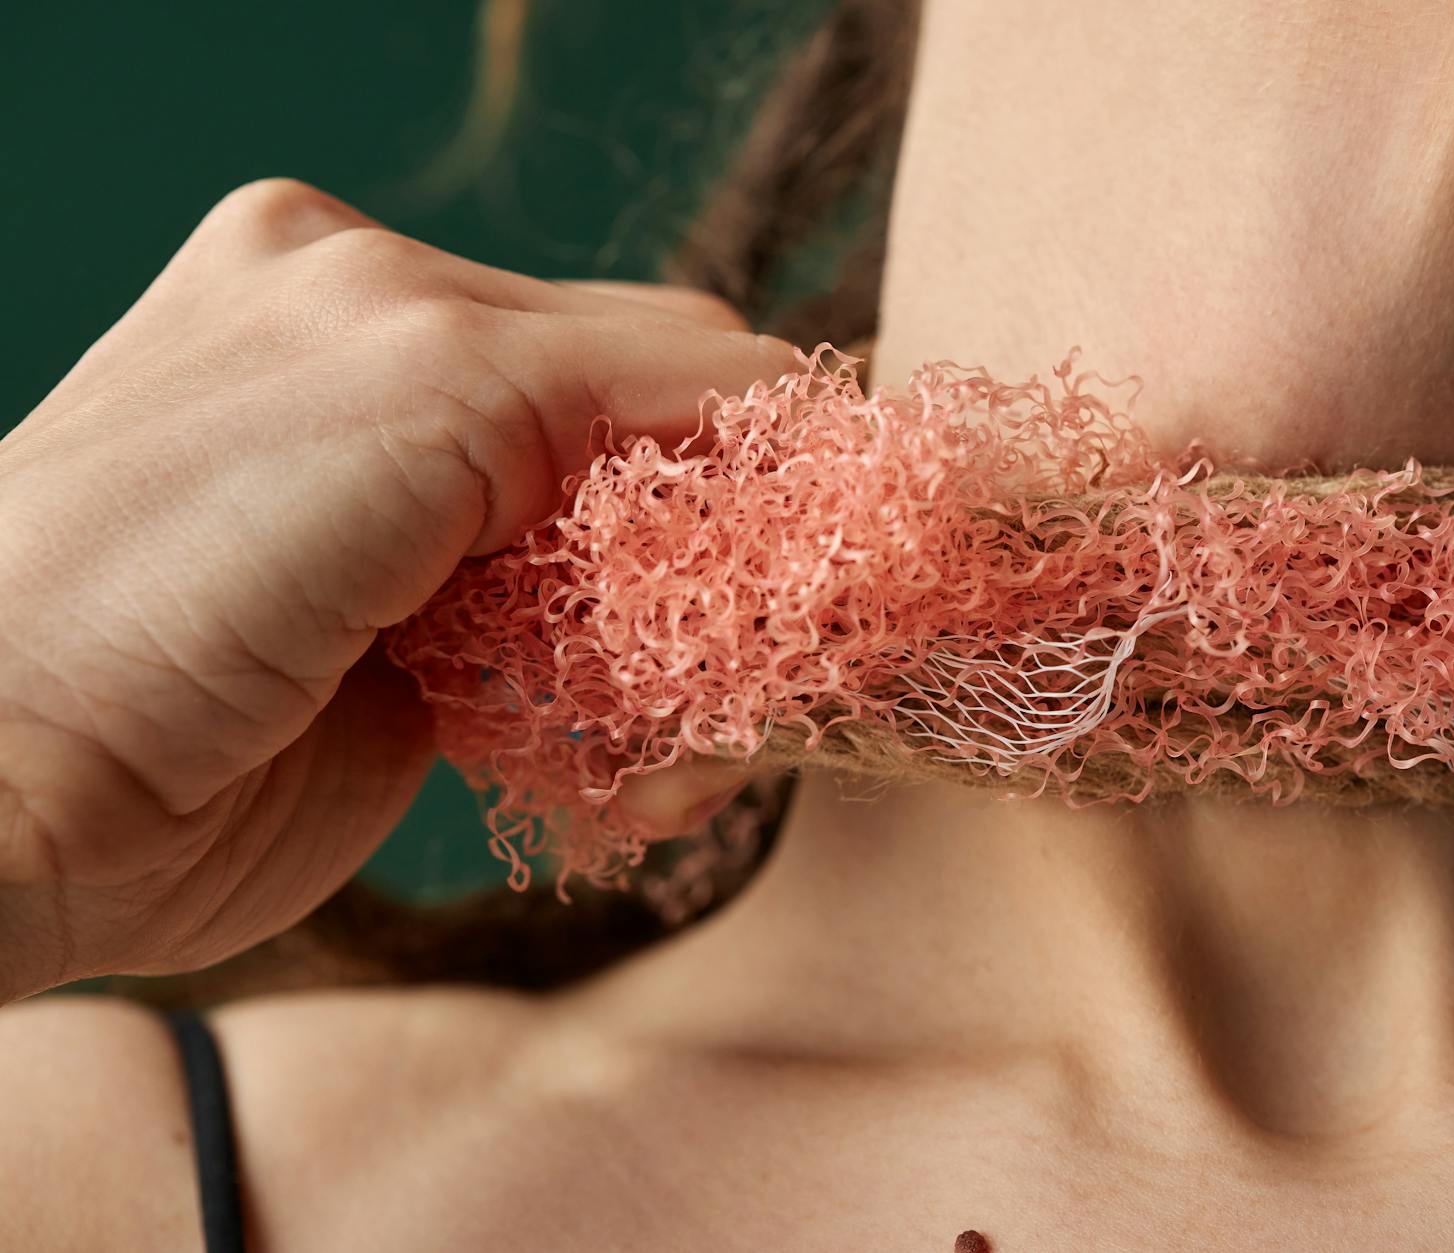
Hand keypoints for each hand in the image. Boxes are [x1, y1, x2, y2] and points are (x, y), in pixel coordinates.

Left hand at [0, 180, 783, 999]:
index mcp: (381, 290)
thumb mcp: (415, 389)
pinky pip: (589, 683)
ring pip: (642, 581)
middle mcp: (406, 405)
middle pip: (660, 455)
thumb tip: (783, 403)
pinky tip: (627, 766)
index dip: (770, 426)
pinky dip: (635, 729)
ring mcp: (413, 547)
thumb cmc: (148, 568)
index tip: (858, 517)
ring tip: (684, 729)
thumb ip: (609, 377)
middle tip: (776, 635)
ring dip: (688, 660)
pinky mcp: (421, 680)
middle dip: (732, 549)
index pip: (655, 339)